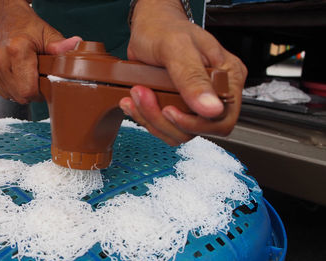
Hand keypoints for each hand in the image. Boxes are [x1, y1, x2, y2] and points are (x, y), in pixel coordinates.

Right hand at [0, 0, 80, 103]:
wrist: (5, 18)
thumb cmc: (26, 27)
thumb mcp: (47, 33)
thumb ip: (61, 45)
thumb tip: (76, 46)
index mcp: (17, 50)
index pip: (29, 90)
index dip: (41, 92)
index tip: (45, 82)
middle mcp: (0, 60)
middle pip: (21, 96)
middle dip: (33, 92)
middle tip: (38, 77)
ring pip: (12, 96)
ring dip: (22, 90)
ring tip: (27, 73)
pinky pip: (3, 92)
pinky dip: (13, 88)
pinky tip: (17, 74)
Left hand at [120, 0, 246, 145]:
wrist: (148, 27)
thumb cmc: (165, 29)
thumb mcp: (178, 48)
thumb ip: (193, 78)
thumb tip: (211, 108)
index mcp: (227, 78)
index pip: (222, 120)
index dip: (195, 124)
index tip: (169, 110)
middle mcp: (214, 93)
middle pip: (195, 130)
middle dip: (164, 119)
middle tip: (143, 94)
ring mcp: (194, 102)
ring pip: (176, 132)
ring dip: (150, 117)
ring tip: (136, 92)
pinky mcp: (176, 106)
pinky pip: (163, 126)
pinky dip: (144, 116)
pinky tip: (134, 100)